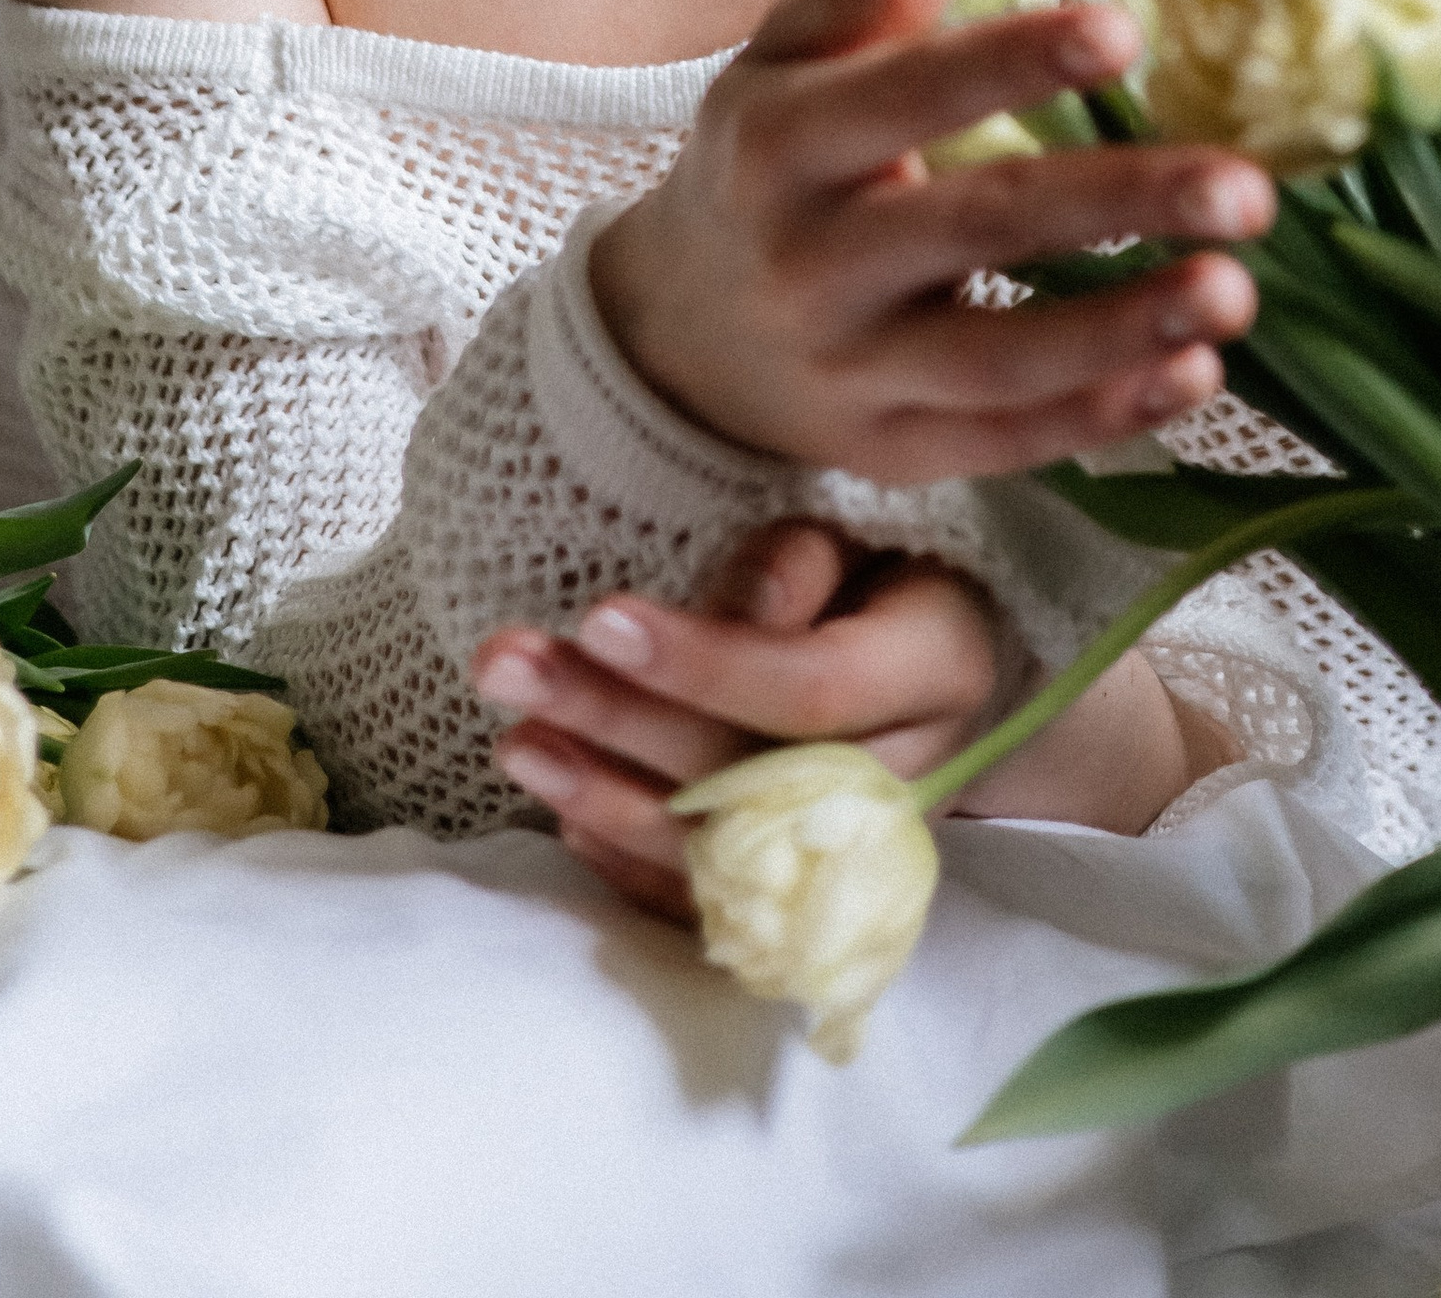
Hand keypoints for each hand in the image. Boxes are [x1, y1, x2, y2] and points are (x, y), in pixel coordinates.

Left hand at [474, 521, 996, 921]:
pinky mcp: (804, 896)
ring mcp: (850, 856)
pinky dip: (630, 865)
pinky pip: (708, 903)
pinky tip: (565, 817)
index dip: (703, 661)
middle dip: (615, 718)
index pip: (810, 688)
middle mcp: (900, 785)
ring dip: (601, 795)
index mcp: (935, 676)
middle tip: (504, 663)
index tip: (598, 617)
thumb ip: (802, 563)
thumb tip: (741, 605)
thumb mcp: (865, 538)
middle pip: (743, 771)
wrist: (936, 675)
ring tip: (514, 743)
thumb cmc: (884, 579)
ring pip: (716, 849)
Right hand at [587, 0, 1273, 481]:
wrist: (680, 333)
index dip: (1012, 63)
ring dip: (1126, 328)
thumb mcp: (767, 71)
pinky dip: (1104, 416)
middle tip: (1247, 187)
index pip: (904, 97)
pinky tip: (1194, 372)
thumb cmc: (760, 172)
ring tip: (1236, 291)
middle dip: (1120, 203)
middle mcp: (811, 264)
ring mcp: (851, 371)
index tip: (1123, 32)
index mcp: (780, 148)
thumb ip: (841, 8)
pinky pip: (1006, 443)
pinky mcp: (891, 452)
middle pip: (978, 228)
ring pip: (1001, 359)